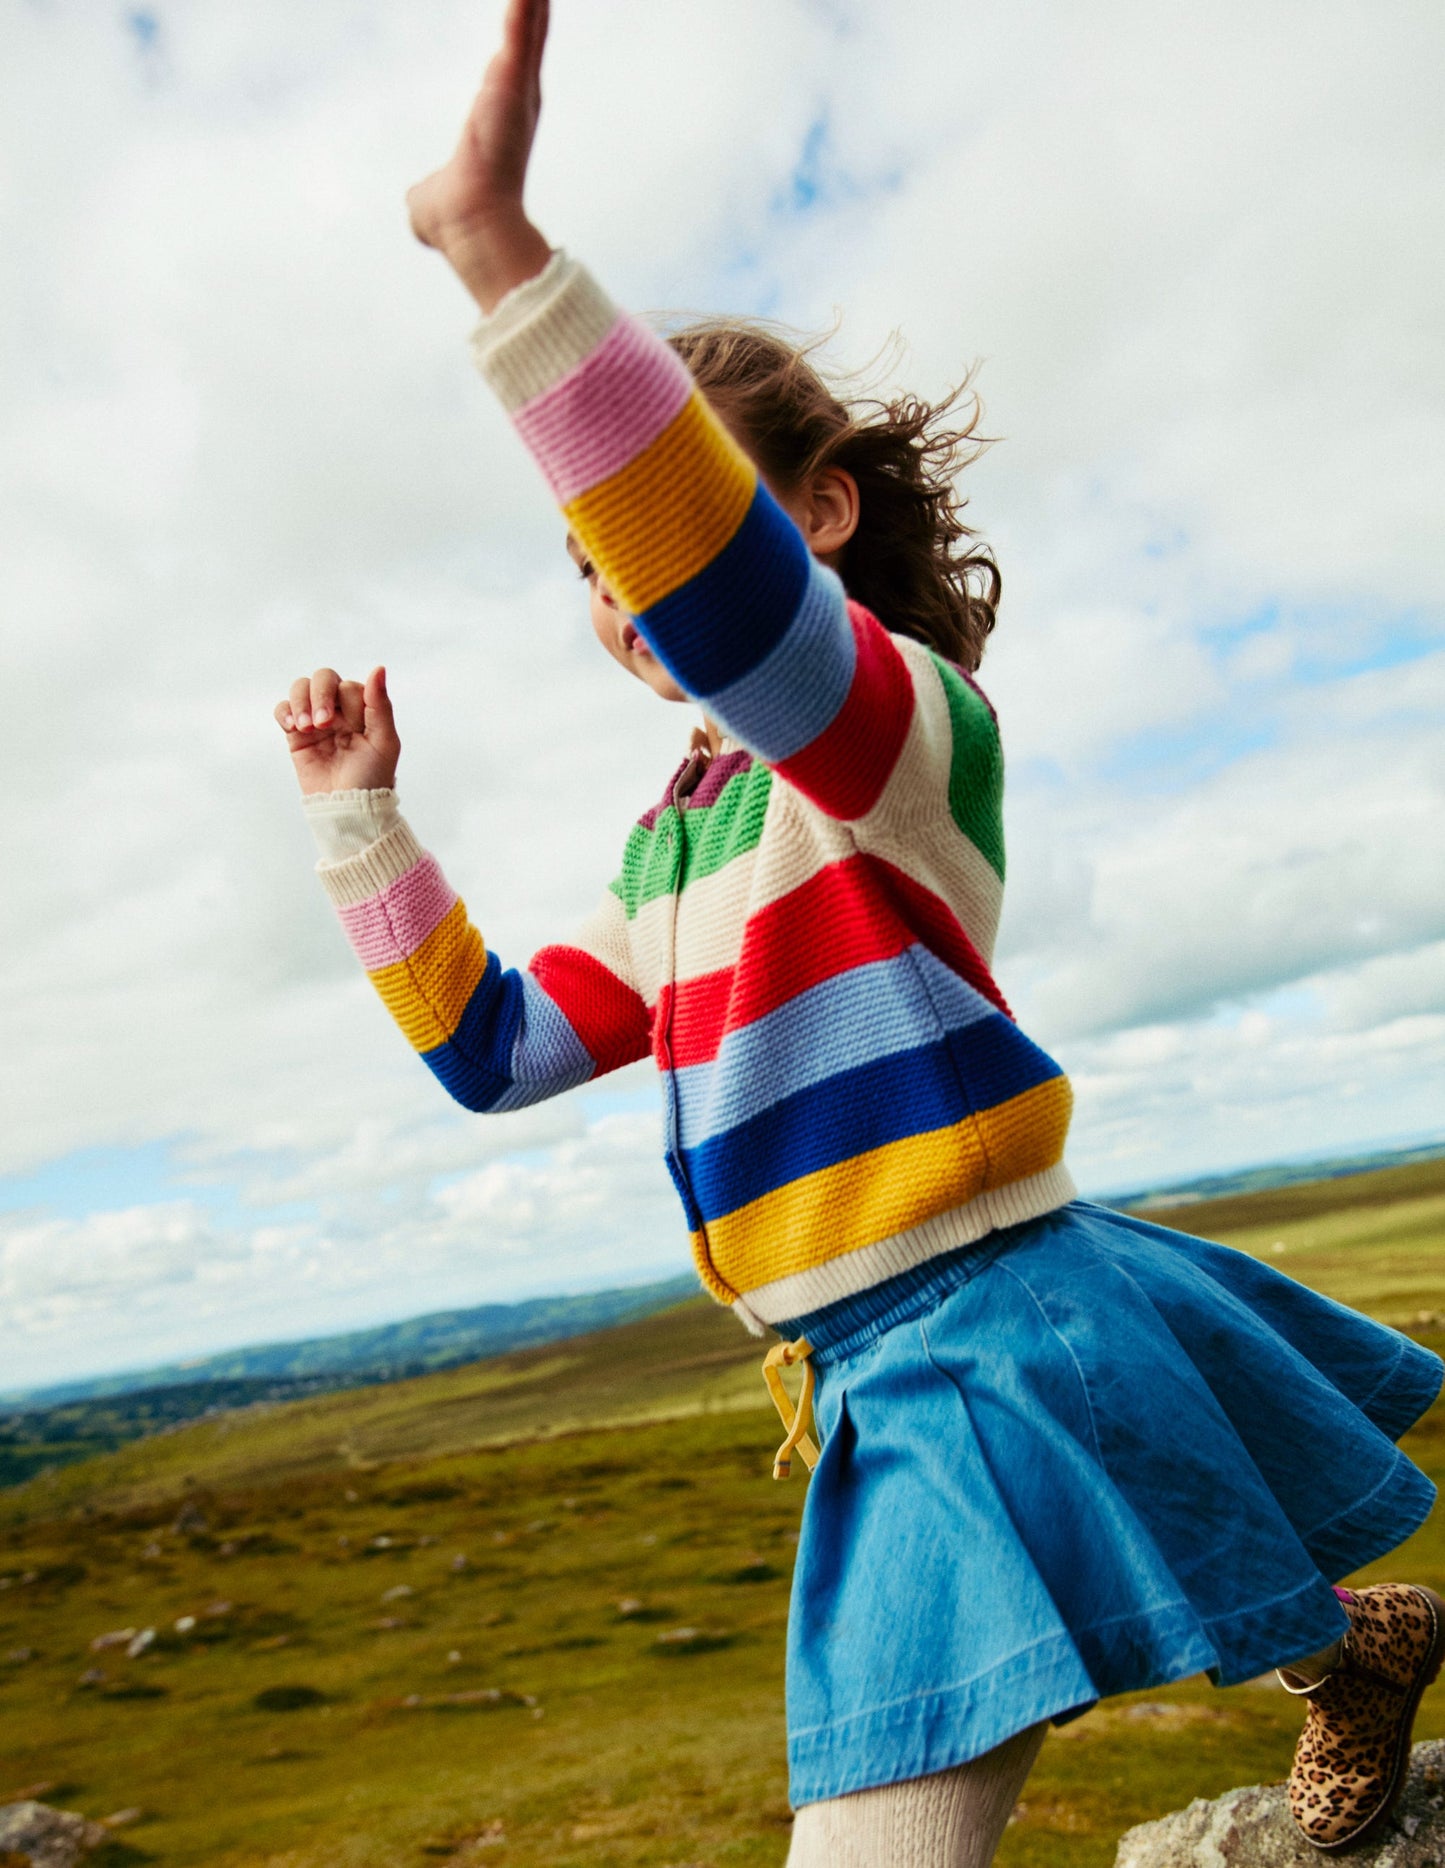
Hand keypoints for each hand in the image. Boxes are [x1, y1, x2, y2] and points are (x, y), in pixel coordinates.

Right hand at [275, 666, 400, 795]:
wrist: (347, 808)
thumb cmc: (372, 777)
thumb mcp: (383, 742)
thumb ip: (380, 705)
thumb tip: (378, 668)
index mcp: (363, 710)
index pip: (349, 686)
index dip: (347, 702)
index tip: (352, 728)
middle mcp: (340, 710)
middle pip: (323, 678)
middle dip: (321, 695)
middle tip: (323, 724)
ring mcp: (316, 720)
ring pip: (301, 688)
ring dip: (301, 702)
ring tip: (306, 728)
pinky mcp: (296, 735)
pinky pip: (284, 709)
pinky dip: (285, 712)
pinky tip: (293, 727)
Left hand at [406, 0, 553, 311]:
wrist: (470, 231)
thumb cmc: (453, 223)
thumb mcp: (429, 199)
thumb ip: (428, 191)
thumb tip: (417, 206)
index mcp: (500, 127)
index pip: (509, 74)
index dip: (517, 44)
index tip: (523, 12)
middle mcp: (516, 109)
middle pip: (527, 46)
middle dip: (533, 12)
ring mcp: (516, 97)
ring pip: (527, 35)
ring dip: (532, 5)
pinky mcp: (510, 89)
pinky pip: (519, 36)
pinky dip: (524, 11)